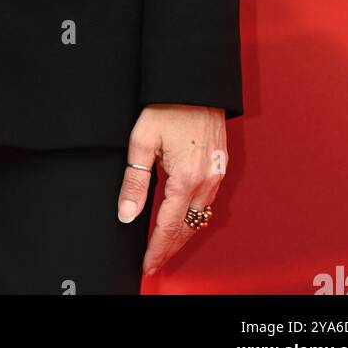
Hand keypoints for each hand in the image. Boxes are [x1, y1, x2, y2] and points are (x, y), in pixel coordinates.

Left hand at [117, 103, 228, 278]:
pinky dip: (193, 216)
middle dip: (170, 248)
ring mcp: (216, 175)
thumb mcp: (142, 141)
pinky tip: (182, 218)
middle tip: (154, 262)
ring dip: (182, 234)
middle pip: (187, 228)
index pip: (168, 226)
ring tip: (164, 246)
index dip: (156, 248)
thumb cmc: (167, 106)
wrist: (195, 83)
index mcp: (185, 179)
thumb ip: (134, 181)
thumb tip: (127, 214)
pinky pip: (207, 201)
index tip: (147, 264)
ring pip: (199, 217)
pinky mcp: (220, 166)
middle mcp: (206, 182)